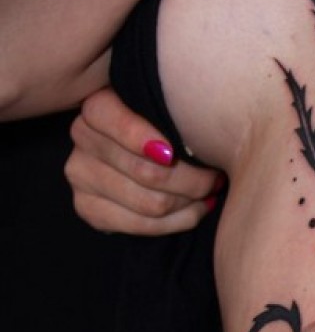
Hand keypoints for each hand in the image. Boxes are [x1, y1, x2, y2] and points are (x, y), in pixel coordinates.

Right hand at [65, 87, 223, 234]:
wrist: (143, 155)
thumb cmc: (169, 127)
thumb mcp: (171, 112)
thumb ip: (179, 117)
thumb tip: (206, 139)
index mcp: (100, 105)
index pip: (115, 121)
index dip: (143, 140)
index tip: (173, 154)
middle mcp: (83, 136)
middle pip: (147, 172)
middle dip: (193, 180)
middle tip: (217, 178)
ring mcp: (80, 174)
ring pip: (150, 203)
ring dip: (190, 203)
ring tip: (210, 193)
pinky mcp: (87, 207)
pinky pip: (141, 225)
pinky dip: (178, 221)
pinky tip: (195, 210)